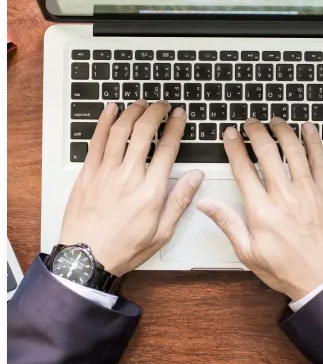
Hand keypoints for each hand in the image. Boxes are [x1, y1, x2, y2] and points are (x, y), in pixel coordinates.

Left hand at [60, 100, 203, 276]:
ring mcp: (105, 172)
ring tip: (141, 104)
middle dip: (155, 113)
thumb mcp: (162, 232)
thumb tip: (196, 177)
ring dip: (132, 112)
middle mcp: (128, 176)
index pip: (167, 148)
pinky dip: (105, 122)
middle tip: (162, 105)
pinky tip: (111, 110)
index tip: (179, 115)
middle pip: (143, 132)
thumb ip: (180, 200)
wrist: (86, 259)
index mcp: (150, 191)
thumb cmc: (124, 247)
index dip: (175, 127)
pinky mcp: (87, 173)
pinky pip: (96, 140)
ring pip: (120, 131)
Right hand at [197, 117, 322, 301]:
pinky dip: (313, 141)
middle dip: (256, 132)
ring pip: (293, 151)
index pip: (243, 169)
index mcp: (262, 211)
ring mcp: (307, 192)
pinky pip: (320, 160)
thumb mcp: (248, 252)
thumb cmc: (287, 269)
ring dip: (282, 131)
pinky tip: (307, 128)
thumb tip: (206, 204)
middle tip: (250, 122)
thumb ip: (227, 223)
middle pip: (267, 153)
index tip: (230, 134)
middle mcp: (284, 196)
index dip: (234, 147)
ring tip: (275, 120)